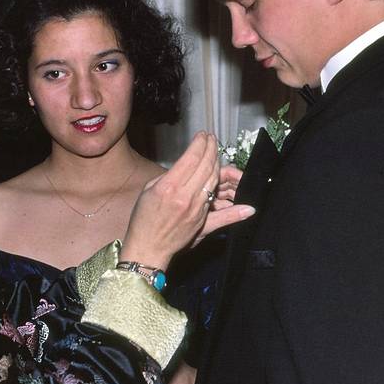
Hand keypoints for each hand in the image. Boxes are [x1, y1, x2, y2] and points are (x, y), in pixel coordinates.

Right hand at [121, 133, 253, 268]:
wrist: (149, 247)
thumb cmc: (144, 219)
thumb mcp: (149, 190)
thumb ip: (168, 176)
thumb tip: (185, 165)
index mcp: (169, 187)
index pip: (191, 158)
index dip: (200, 143)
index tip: (203, 135)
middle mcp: (185, 196)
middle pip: (206, 166)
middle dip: (212, 148)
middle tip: (212, 139)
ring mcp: (196, 208)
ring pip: (214, 180)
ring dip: (217, 163)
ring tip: (216, 152)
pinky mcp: (202, 219)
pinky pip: (218, 200)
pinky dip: (225, 187)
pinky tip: (239, 181)